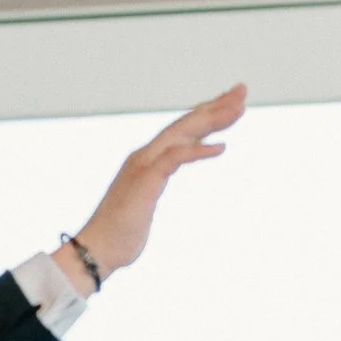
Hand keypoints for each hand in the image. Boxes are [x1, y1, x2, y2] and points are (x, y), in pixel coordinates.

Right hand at [64, 85, 247, 286]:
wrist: (97, 249)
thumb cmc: (121, 233)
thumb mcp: (143, 202)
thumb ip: (153, 186)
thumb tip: (156, 185)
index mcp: (147, 160)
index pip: (181, 130)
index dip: (206, 114)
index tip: (231, 104)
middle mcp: (146, 155)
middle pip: (186, 123)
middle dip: (215, 106)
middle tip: (242, 92)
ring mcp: (144, 165)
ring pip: (182, 133)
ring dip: (212, 119)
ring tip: (238, 110)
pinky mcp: (146, 180)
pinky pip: (176, 158)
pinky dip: (198, 150)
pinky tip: (221, 147)